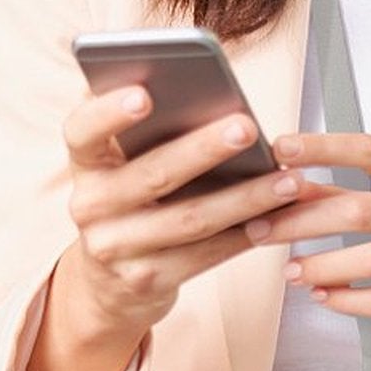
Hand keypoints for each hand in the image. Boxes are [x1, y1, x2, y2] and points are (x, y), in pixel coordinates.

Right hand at [22, 87, 315, 370]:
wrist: (108, 282)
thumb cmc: (132, 199)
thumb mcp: (123, 165)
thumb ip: (148, 130)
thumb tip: (205, 88)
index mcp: (86, 164)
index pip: (82, 131)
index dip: (108, 112)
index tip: (144, 93)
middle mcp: (90, 206)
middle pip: (152, 174)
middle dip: (204, 149)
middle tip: (247, 127)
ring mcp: (116, 248)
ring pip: (190, 219)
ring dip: (245, 198)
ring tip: (288, 179)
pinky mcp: (146, 281)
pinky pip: (205, 255)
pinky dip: (245, 235)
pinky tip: (278, 217)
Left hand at [245, 132, 370, 370]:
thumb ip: (348, 195)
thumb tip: (287, 181)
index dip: (322, 148)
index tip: (281, 149)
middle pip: (362, 209)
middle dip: (302, 221)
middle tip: (263, 228)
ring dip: (323, 266)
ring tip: (291, 271)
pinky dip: (350, 300)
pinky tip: (325, 296)